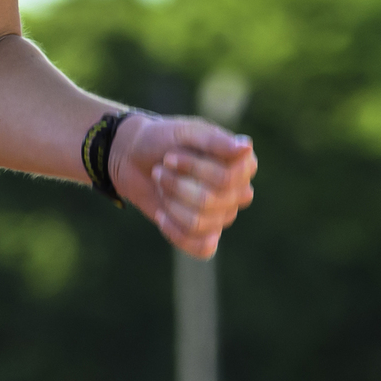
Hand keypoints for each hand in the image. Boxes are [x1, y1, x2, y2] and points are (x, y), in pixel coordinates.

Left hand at [110, 113, 255, 257]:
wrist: (133, 158)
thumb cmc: (163, 140)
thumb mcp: (185, 132)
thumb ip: (214, 140)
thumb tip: (247, 146)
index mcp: (241, 164)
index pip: (227, 178)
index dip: (194, 169)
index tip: (169, 157)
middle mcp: (238, 192)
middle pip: (211, 201)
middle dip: (176, 185)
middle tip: (160, 170)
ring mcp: (223, 215)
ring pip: (200, 223)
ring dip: (170, 203)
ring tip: (160, 185)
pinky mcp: (206, 234)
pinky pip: (202, 248)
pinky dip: (176, 233)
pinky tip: (162, 215)